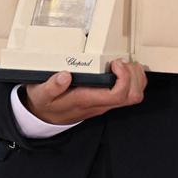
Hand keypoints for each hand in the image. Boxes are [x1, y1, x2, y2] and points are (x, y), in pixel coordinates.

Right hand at [22, 59, 147, 124]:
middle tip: (120, 62)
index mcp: (87, 100)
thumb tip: (64, 76)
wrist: (44, 116)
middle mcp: (101, 104)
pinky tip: (125, 69)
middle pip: (132, 96)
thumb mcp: (41, 94)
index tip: (114, 63)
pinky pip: (130, 93)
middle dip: (133, 76)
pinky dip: (134, 79)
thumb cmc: (46, 102)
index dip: (123, 77)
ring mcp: (106, 103)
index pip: (118, 95)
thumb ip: (51, 86)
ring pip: (134, 95)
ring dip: (135, 77)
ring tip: (124, 64)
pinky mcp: (107, 100)